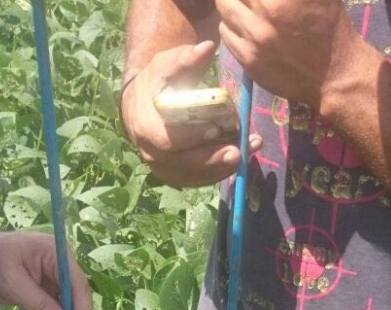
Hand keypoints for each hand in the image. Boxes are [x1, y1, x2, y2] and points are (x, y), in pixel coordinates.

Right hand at [122, 41, 261, 188]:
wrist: (141, 107)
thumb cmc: (156, 83)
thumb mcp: (166, 65)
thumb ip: (185, 59)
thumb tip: (207, 48)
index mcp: (145, 126)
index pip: (167, 139)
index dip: (190, 137)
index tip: (214, 129)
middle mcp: (152, 153)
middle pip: (183, 163)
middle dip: (212, 159)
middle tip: (238, 151)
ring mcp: (164, 168)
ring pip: (194, 175)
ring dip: (223, 166)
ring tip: (248, 149)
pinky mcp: (176, 176)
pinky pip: (200, 180)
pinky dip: (221, 170)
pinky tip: (242, 155)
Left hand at [216, 0, 360, 109]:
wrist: (332, 75)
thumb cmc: (330, 23)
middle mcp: (267, 11)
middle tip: (251, 0)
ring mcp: (254, 37)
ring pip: (224, 5)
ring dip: (232, 0)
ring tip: (245, 4)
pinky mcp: (247, 59)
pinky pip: (225, 31)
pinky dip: (231, 22)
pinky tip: (244, 23)